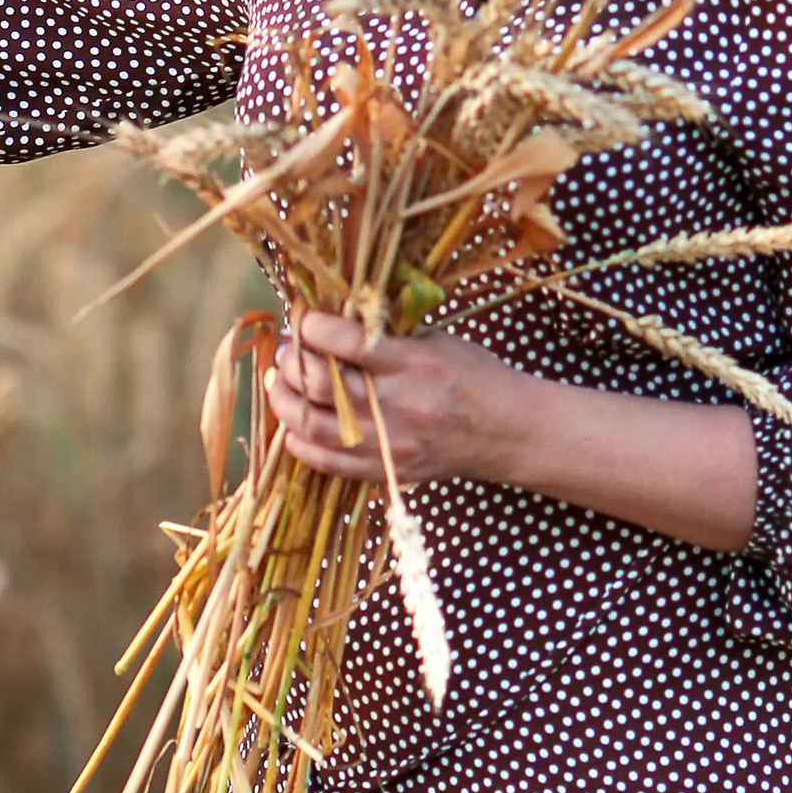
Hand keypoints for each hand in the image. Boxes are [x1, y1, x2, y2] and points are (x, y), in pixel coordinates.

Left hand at [269, 310, 538, 489]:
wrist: (509, 433)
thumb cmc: (474, 377)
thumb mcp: (438, 342)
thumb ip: (388, 336)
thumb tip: (329, 323)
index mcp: (416, 364)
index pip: (348, 343)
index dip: (313, 328)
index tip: (303, 320)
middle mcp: (399, 405)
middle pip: (321, 385)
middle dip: (292, 361)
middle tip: (286, 350)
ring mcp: (389, 444)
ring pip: (311, 425)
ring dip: (285, 400)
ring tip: (282, 383)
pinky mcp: (385, 471)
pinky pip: (324, 462)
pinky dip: (298, 442)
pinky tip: (292, 425)